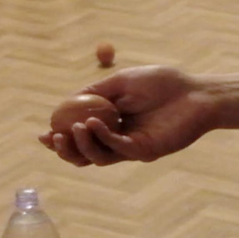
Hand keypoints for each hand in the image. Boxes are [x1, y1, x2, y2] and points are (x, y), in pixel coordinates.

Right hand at [39, 66, 214, 166]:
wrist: (196, 93)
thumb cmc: (163, 83)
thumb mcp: (122, 81)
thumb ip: (96, 91)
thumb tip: (67, 102)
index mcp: (111, 124)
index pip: (81, 136)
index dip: (60, 138)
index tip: (43, 133)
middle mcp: (119, 140)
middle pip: (85, 153)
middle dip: (65, 149)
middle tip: (51, 138)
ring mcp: (131, 148)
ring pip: (98, 156)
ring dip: (81, 144)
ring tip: (72, 128)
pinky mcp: (145, 151)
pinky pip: (117, 148)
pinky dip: (101, 138)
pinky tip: (92, 123)